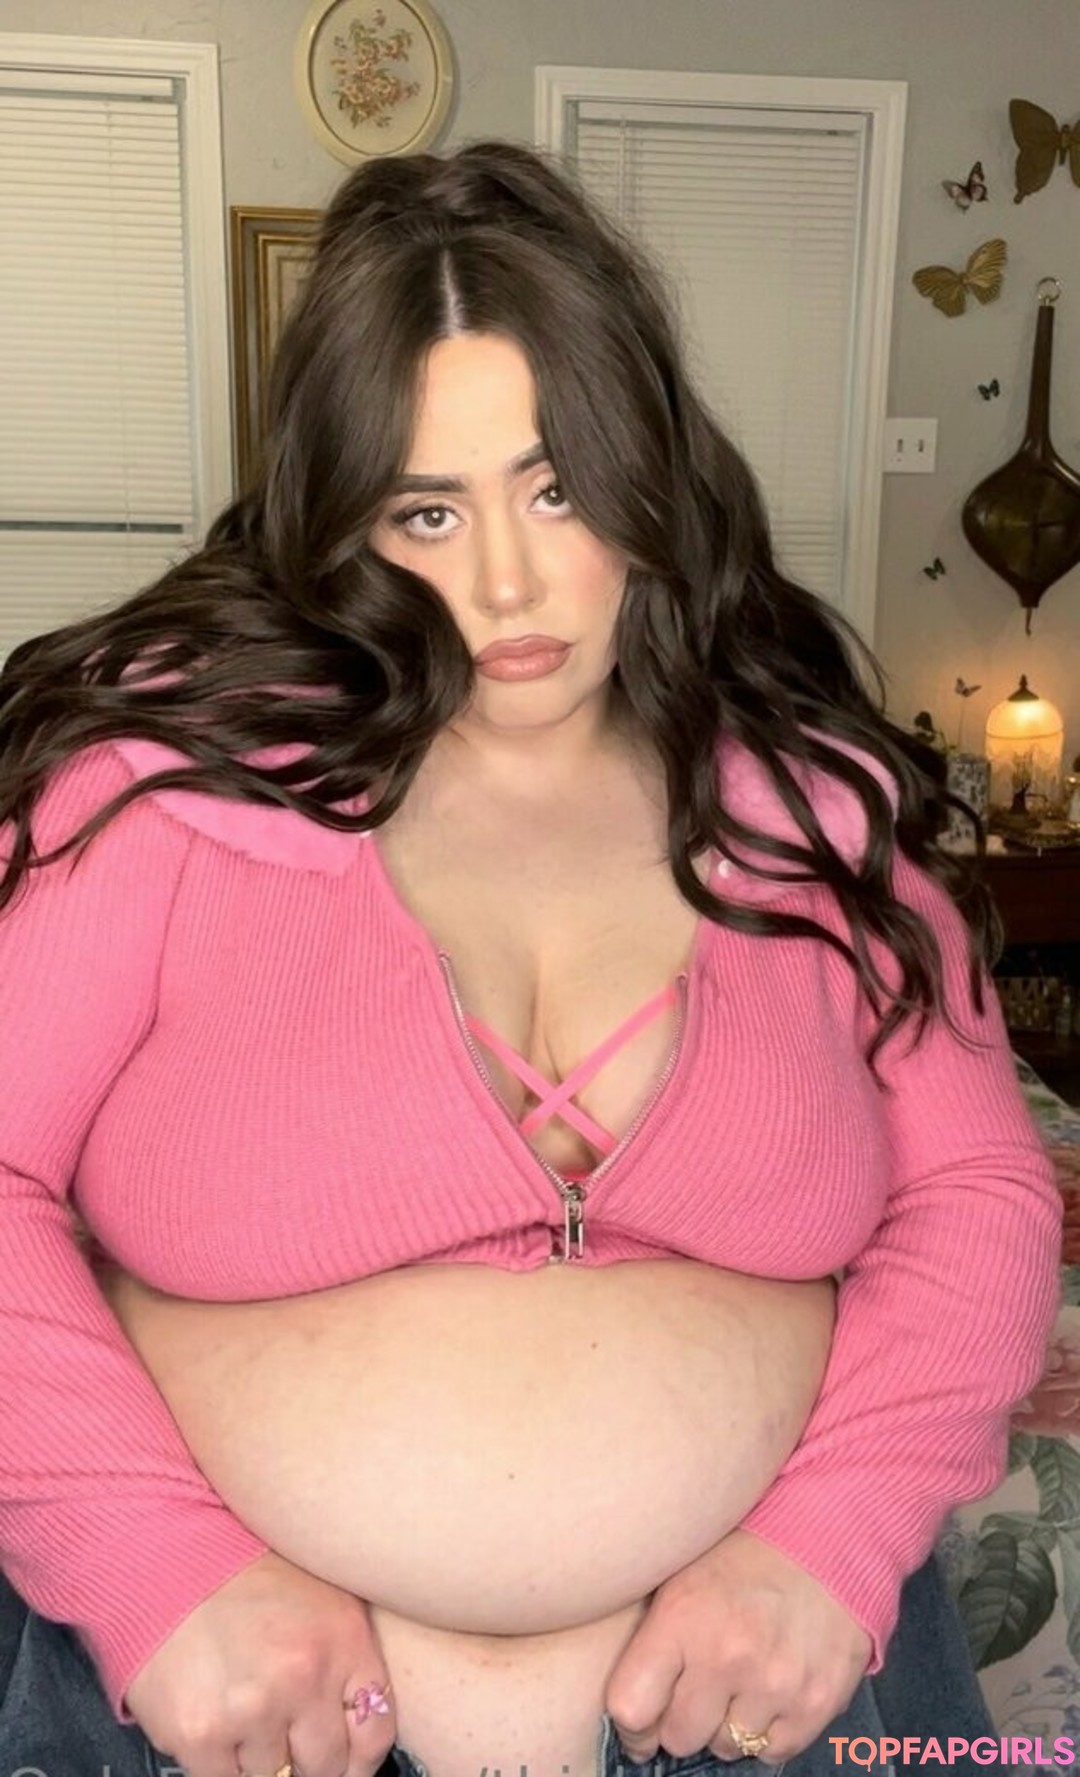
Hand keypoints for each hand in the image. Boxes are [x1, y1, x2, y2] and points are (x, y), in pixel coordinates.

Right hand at [124, 1551, 395, 1776]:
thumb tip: (354, 1730)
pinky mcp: (200, 1732)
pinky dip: (220, 1762)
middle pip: (325, 1765)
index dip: (358, 1760)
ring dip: (259, 1754)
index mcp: (343, 1639)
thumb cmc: (246, 1574)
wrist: (170, 1554)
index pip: (374, 1732)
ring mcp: (252, 1707)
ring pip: (271, 1775)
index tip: (344, 1762)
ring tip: (242, 1706)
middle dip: (308, 1759)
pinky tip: (214, 1720)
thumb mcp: (322, 1595)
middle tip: (286, 1737)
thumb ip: (347, 1659)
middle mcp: (304, 1675)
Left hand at [603, 1529, 871, 1764]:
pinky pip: (772, 1751)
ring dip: (726, 1724)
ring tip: (739, 1682)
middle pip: (679, 1737)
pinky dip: (766, 1731)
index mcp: (682, 1617)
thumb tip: (631, 1711)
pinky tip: (769, 1693)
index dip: (631, 1723)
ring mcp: (775, 1683)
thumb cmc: (744, 1554)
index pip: (631, 1707)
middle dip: (682, 1720)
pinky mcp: (815, 1702)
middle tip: (696, 1694)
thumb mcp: (683, 1576)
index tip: (641, 1720)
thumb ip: (654, 1639)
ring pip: (726, 1747)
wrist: (827, 1537)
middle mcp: (727, 1655)